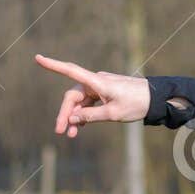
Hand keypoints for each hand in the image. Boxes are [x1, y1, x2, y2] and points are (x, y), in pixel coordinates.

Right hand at [35, 53, 150, 136]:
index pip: (70, 71)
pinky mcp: (105, 93)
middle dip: (65, 114)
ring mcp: (100, 87)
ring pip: (81, 102)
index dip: (53, 65)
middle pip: (73, 96)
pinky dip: (84, 114)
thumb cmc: (137, 104)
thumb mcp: (113, 114)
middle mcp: (96, 82)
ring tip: (71, 135)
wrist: (157, 99)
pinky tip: (79, 127)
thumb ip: (90, 116)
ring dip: (75, 117)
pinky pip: (89, 103)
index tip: (37, 58)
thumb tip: (71, 118)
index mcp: (97, 82)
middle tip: (60, 131)